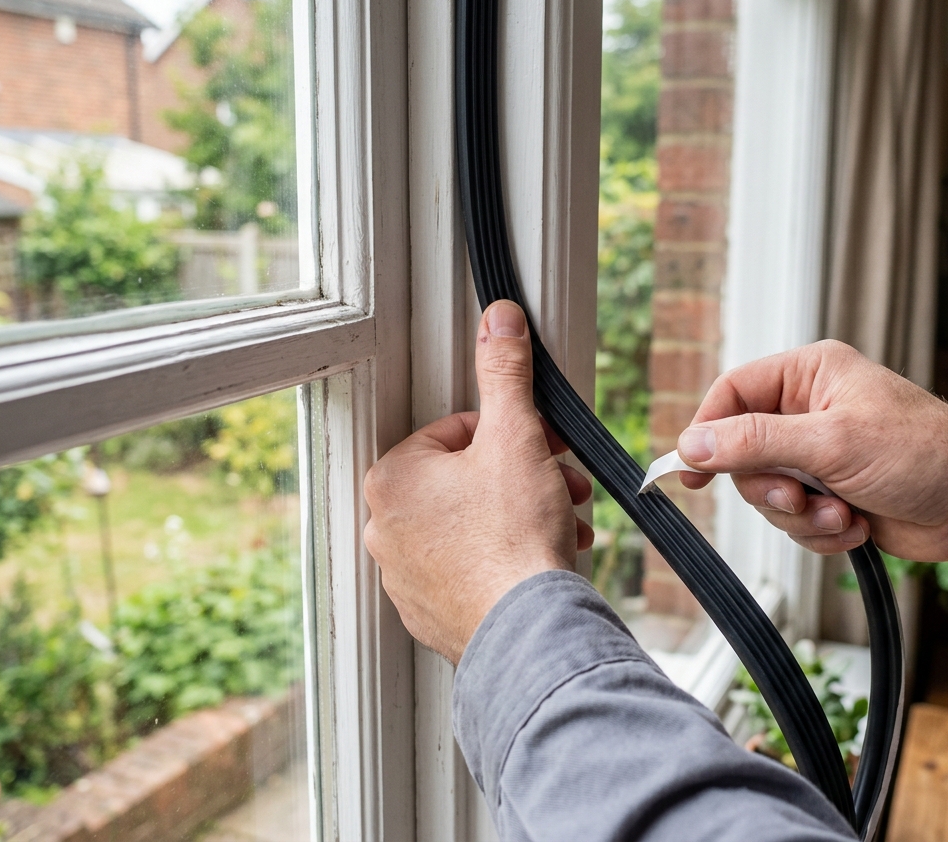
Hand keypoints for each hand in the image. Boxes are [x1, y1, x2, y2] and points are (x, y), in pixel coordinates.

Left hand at [363, 301, 593, 663]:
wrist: (526, 628)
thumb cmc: (513, 535)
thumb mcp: (516, 436)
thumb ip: (504, 372)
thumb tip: (498, 319)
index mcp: (393, 477)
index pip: (456, 431)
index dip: (511, 435)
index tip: (545, 448)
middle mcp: (385, 527)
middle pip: (465, 479)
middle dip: (522, 477)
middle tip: (562, 485)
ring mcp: (403, 575)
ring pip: (470, 525)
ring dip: (521, 517)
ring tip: (561, 527)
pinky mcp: (428, 612)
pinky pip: (469, 570)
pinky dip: (504, 560)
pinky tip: (539, 561)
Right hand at [677, 340, 947, 566]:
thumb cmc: (924, 454)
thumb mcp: (830, 442)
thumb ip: (755, 442)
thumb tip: (692, 444)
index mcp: (809, 374)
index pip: (733, 393)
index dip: (706, 431)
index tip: (691, 472)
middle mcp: (809, 410)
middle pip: (743, 452)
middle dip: (770, 488)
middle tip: (797, 499)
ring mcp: (820, 455)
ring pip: (767, 494)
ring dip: (800, 516)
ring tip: (840, 515)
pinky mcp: (831, 494)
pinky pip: (795, 521)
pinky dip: (820, 532)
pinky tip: (855, 526)